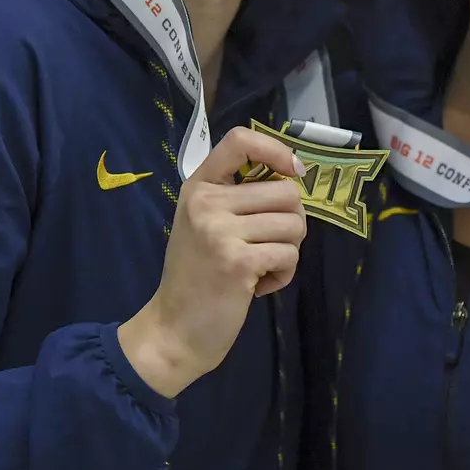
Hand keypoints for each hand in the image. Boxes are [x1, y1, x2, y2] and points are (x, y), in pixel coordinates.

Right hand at [117, 126, 306, 396]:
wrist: (174, 329)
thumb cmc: (197, 275)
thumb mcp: (206, 222)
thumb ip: (239, 197)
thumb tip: (294, 177)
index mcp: (199, 186)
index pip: (240, 140)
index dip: (276, 149)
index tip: (293, 171)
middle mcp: (207, 202)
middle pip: (286, 191)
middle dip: (292, 220)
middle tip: (269, 244)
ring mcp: (220, 231)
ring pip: (294, 223)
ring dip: (288, 250)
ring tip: (261, 266)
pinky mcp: (238, 262)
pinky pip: (289, 254)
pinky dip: (284, 274)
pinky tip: (258, 285)